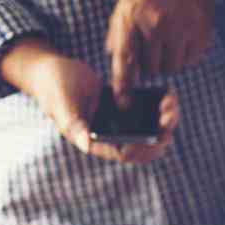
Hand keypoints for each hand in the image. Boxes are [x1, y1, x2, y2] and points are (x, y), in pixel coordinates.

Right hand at [1, 38, 178, 162]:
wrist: (53, 70)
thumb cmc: (53, 88)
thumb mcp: (62, 105)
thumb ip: (74, 124)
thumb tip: (86, 143)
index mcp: (94, 141)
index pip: (124, 154)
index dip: (143, 149)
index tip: (157, 136)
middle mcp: (108, 136)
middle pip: (143, 145)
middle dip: (160, 135)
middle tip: (170, 120)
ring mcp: (117, 122)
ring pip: (149, 129)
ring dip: (164, 120)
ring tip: (171, 105)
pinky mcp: (124, 108)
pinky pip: (147, 112)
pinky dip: (159, 106)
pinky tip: (168, 95)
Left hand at [107, 0, 224, 101]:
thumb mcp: (126, 5)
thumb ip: (118, 35)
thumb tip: (117, 64)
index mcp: (132, 16)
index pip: (125, 58)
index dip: (123, 84)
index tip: (123, 103)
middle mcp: (157, 23)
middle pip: (151, 69)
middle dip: (150, 64)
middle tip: (153, 46)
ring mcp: (181, 29)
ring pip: (171, 68)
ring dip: (168, 62)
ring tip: (168, 40)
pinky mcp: (201, 35)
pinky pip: (189, 62)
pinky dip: (185, 56)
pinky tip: (183, 38)